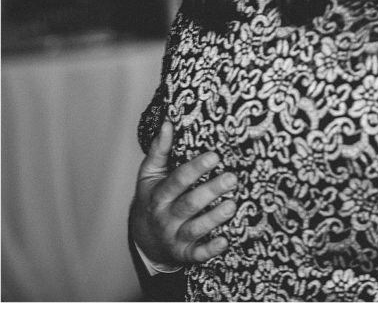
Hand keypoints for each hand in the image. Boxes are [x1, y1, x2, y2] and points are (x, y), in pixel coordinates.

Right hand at [130, 121, 237, 266]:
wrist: (145, 238)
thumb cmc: (154, 197)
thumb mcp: (150, 175)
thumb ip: (159, 150)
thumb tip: (168, 122)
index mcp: (159, 195)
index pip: (177, 180)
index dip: (195, 168)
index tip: (215, 155)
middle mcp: (166, 217)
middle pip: (188, 204)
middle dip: (210, 191)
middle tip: (232, 177)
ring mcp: (175, 236)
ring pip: (195, 229)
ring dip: (214, 218)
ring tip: (233, 205)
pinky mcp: (185, 253)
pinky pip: (197, 254)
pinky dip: (210, 249)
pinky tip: (226, 241)